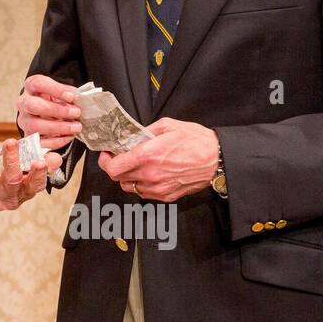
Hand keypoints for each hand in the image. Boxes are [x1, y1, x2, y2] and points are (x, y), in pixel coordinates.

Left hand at [0, 138, 62, 214]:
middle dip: (11, 158)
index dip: (39, 173)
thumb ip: (38, 164)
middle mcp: (10, 197)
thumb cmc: (2, 182)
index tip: (40, 162)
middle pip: (11, 178)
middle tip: (11, 141)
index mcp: (25, 191)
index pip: (36, 184)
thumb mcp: (20, 175)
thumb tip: (56, 157)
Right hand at [16, 74, 83, 149]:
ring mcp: (25, 121)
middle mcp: (24, 103)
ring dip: (58, 128)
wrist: (45, 112)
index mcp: (31, 87)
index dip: (55, 90)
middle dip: (57, 110)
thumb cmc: (53, 100)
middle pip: (32, 106)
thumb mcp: (60, 92)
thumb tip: (79, 98)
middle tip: (76, 113)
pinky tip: (68, 136)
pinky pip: (39, 142)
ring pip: (34, 126)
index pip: (37, 84)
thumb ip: (68, 93)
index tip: (71, 96)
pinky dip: (56, 141)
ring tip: (76, 127)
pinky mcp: (29, 136)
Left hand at [96, 117, 217, 202]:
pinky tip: (148, 174)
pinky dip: (141, 185)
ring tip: (135, 166)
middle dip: (115, 167)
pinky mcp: (167, 196)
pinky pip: (144, 193)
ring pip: (129, 187)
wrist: (217, 159)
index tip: (107, 154)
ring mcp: (158, 188)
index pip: (112, 168)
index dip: (105, 161)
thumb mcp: (167, 125)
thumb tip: (131, 136)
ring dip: (127, 177)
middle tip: (120, 157)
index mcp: (147, 156)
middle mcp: (150, 175)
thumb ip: (144, 131)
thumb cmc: (196, 141)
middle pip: (118, 179)